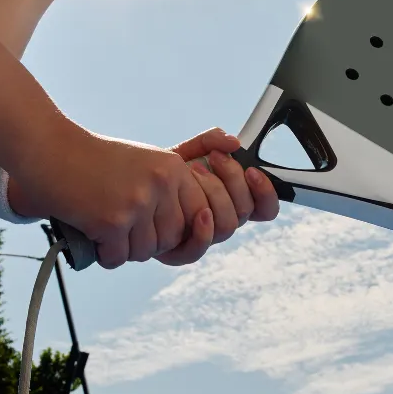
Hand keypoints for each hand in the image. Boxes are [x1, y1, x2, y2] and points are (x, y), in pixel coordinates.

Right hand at [6, 118, 220, 269]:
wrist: (49, 149)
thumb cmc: (93, 160)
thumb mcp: (144, 162)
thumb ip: (170, 190)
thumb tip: (191, 230)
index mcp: (173, 167)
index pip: (198, 214)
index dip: (177, 227)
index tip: (154, 224)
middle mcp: (160, 183)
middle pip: (171, 238)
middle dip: (147, 241)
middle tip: (121, 225)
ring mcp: (137, 202)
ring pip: (144, 252)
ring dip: (123, 248)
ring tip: (104, 224)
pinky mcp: (112, 221)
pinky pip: (117, 258)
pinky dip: (103, 253)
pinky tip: (90, 230)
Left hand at [160, 129, 279, 264]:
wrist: (127, 187)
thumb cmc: (160, 173)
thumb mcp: (187, 150)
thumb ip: (210, 142)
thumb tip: (234, 142)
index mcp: (230, 201)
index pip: (264, 208)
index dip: (265, 193)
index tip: (252, 170)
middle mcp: (220, 220)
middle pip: (244, 212)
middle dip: (232, 180)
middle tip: (214, 157)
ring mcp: (202, 236)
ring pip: (227, 226)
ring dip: (215, 194)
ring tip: (193, 170)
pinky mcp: (179, 251)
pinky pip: (199, 250)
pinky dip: (203, 231)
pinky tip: (197, 210)